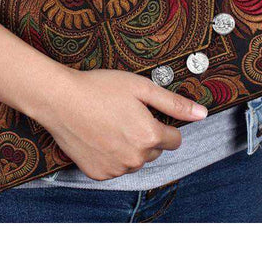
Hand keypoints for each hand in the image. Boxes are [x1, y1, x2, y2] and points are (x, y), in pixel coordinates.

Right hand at [33, 68, 206, 180]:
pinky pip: (114, 168)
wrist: (59, 99)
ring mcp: (115, 168)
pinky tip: (98, 136)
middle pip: (154, 151)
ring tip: (109, 124)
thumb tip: (202, 114)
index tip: (146, 114)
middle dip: (145, 136)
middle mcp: (135, 158)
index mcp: (149, 136)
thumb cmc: (98, 88)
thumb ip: (174, 103)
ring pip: (134, 160)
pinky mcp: (97, 173)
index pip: (174, 140)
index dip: (163, 125)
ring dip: (128, 147)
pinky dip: (110, 156)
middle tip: (124, 115)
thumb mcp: (141, 87)